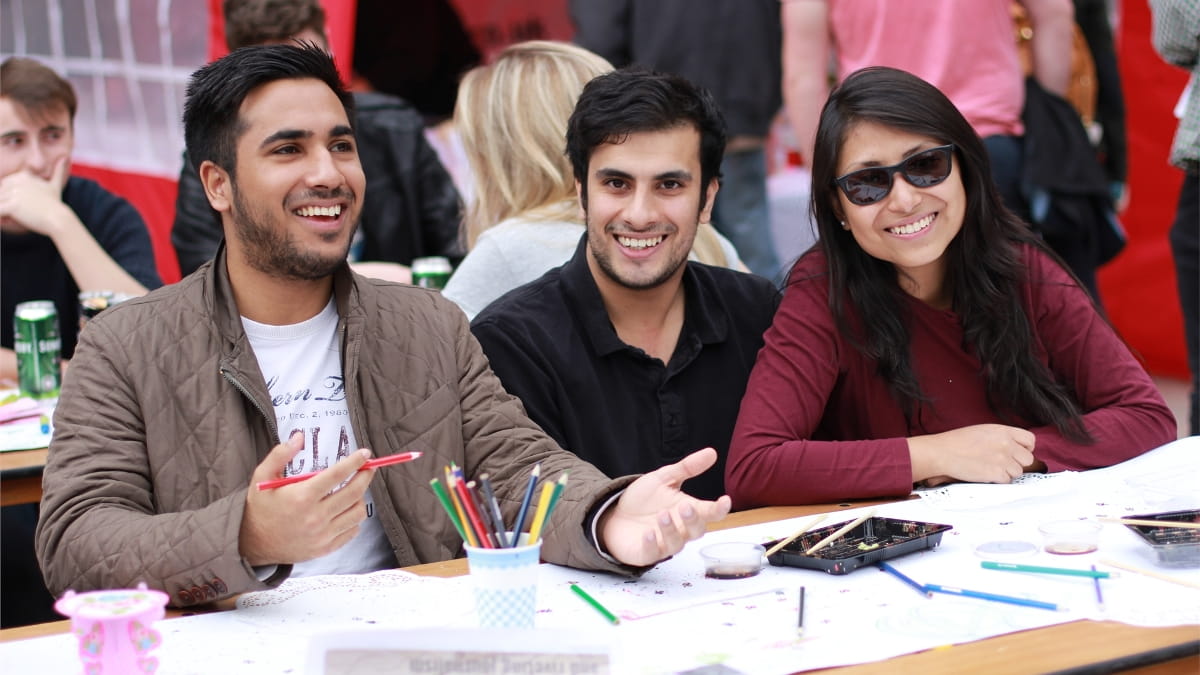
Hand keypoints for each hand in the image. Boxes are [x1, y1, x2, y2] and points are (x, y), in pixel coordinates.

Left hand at [0, 158, 70, 234]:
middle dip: (5, 202)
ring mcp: (14, 193)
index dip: (10, 196)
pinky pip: (0, 210)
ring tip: (16, 215)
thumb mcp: (55, 185)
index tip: (23, 204)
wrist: (59, 219)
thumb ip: (58, 171)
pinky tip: (8, 220)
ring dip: (4, 208)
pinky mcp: (12, 205)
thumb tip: (65, 157)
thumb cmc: (56, 204)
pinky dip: (1, 218)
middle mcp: (17, 181)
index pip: (5, 185)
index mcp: (22, 176)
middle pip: (0, 193)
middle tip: (20, 211)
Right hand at [238, 432, 375, 565]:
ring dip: (360, 498)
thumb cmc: (259, 507)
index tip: (365, 453)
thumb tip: (299, 437)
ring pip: (357, 513)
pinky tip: (346, 510)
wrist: (252, 543)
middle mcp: (315, 517)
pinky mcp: (325, 548)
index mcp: (302, 496)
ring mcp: (322, 535)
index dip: (355, 462)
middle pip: (354, 493)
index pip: (337, 475)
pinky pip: (352, 531)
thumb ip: (280, 454)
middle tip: (369, 467)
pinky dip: (354, 519)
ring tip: (353, 490)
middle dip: (366, 476)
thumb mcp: (262, 476)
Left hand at [598, 448, 731, 566]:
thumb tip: (711, 452)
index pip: (710, 513)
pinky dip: (651, 544)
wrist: (614, 514)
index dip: (719, 509)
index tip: (725, 500)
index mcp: (687, 511)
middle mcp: (679, 530)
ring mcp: (663, 543)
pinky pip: (652, 553)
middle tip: (685, 506)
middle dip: (693, 520)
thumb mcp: (663, 478)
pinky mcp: (646, 553)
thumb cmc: (643, 500)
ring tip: (662, 515)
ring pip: (676, 543)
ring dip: (671, 530)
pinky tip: (648, 533)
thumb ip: (687, 468)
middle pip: (696, 530)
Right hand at [908, 424, 1035, 484]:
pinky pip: (1007, 480)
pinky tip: (985, 473)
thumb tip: (1015, 447)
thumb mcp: (983, 431)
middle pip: (1027, 459)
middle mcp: (1006, 444)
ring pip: (1018, 472)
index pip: (1030, 440)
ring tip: (989, 468)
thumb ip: (1002, 437)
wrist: (942, 452)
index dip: (1025, 448)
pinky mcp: (996, 473)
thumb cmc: (958, 441)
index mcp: (1004, 431)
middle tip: (1002, 464)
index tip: (1017, 453)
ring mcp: (1003, 459)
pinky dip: (997, 480)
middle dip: (1017, 463)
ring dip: (1006, 472)